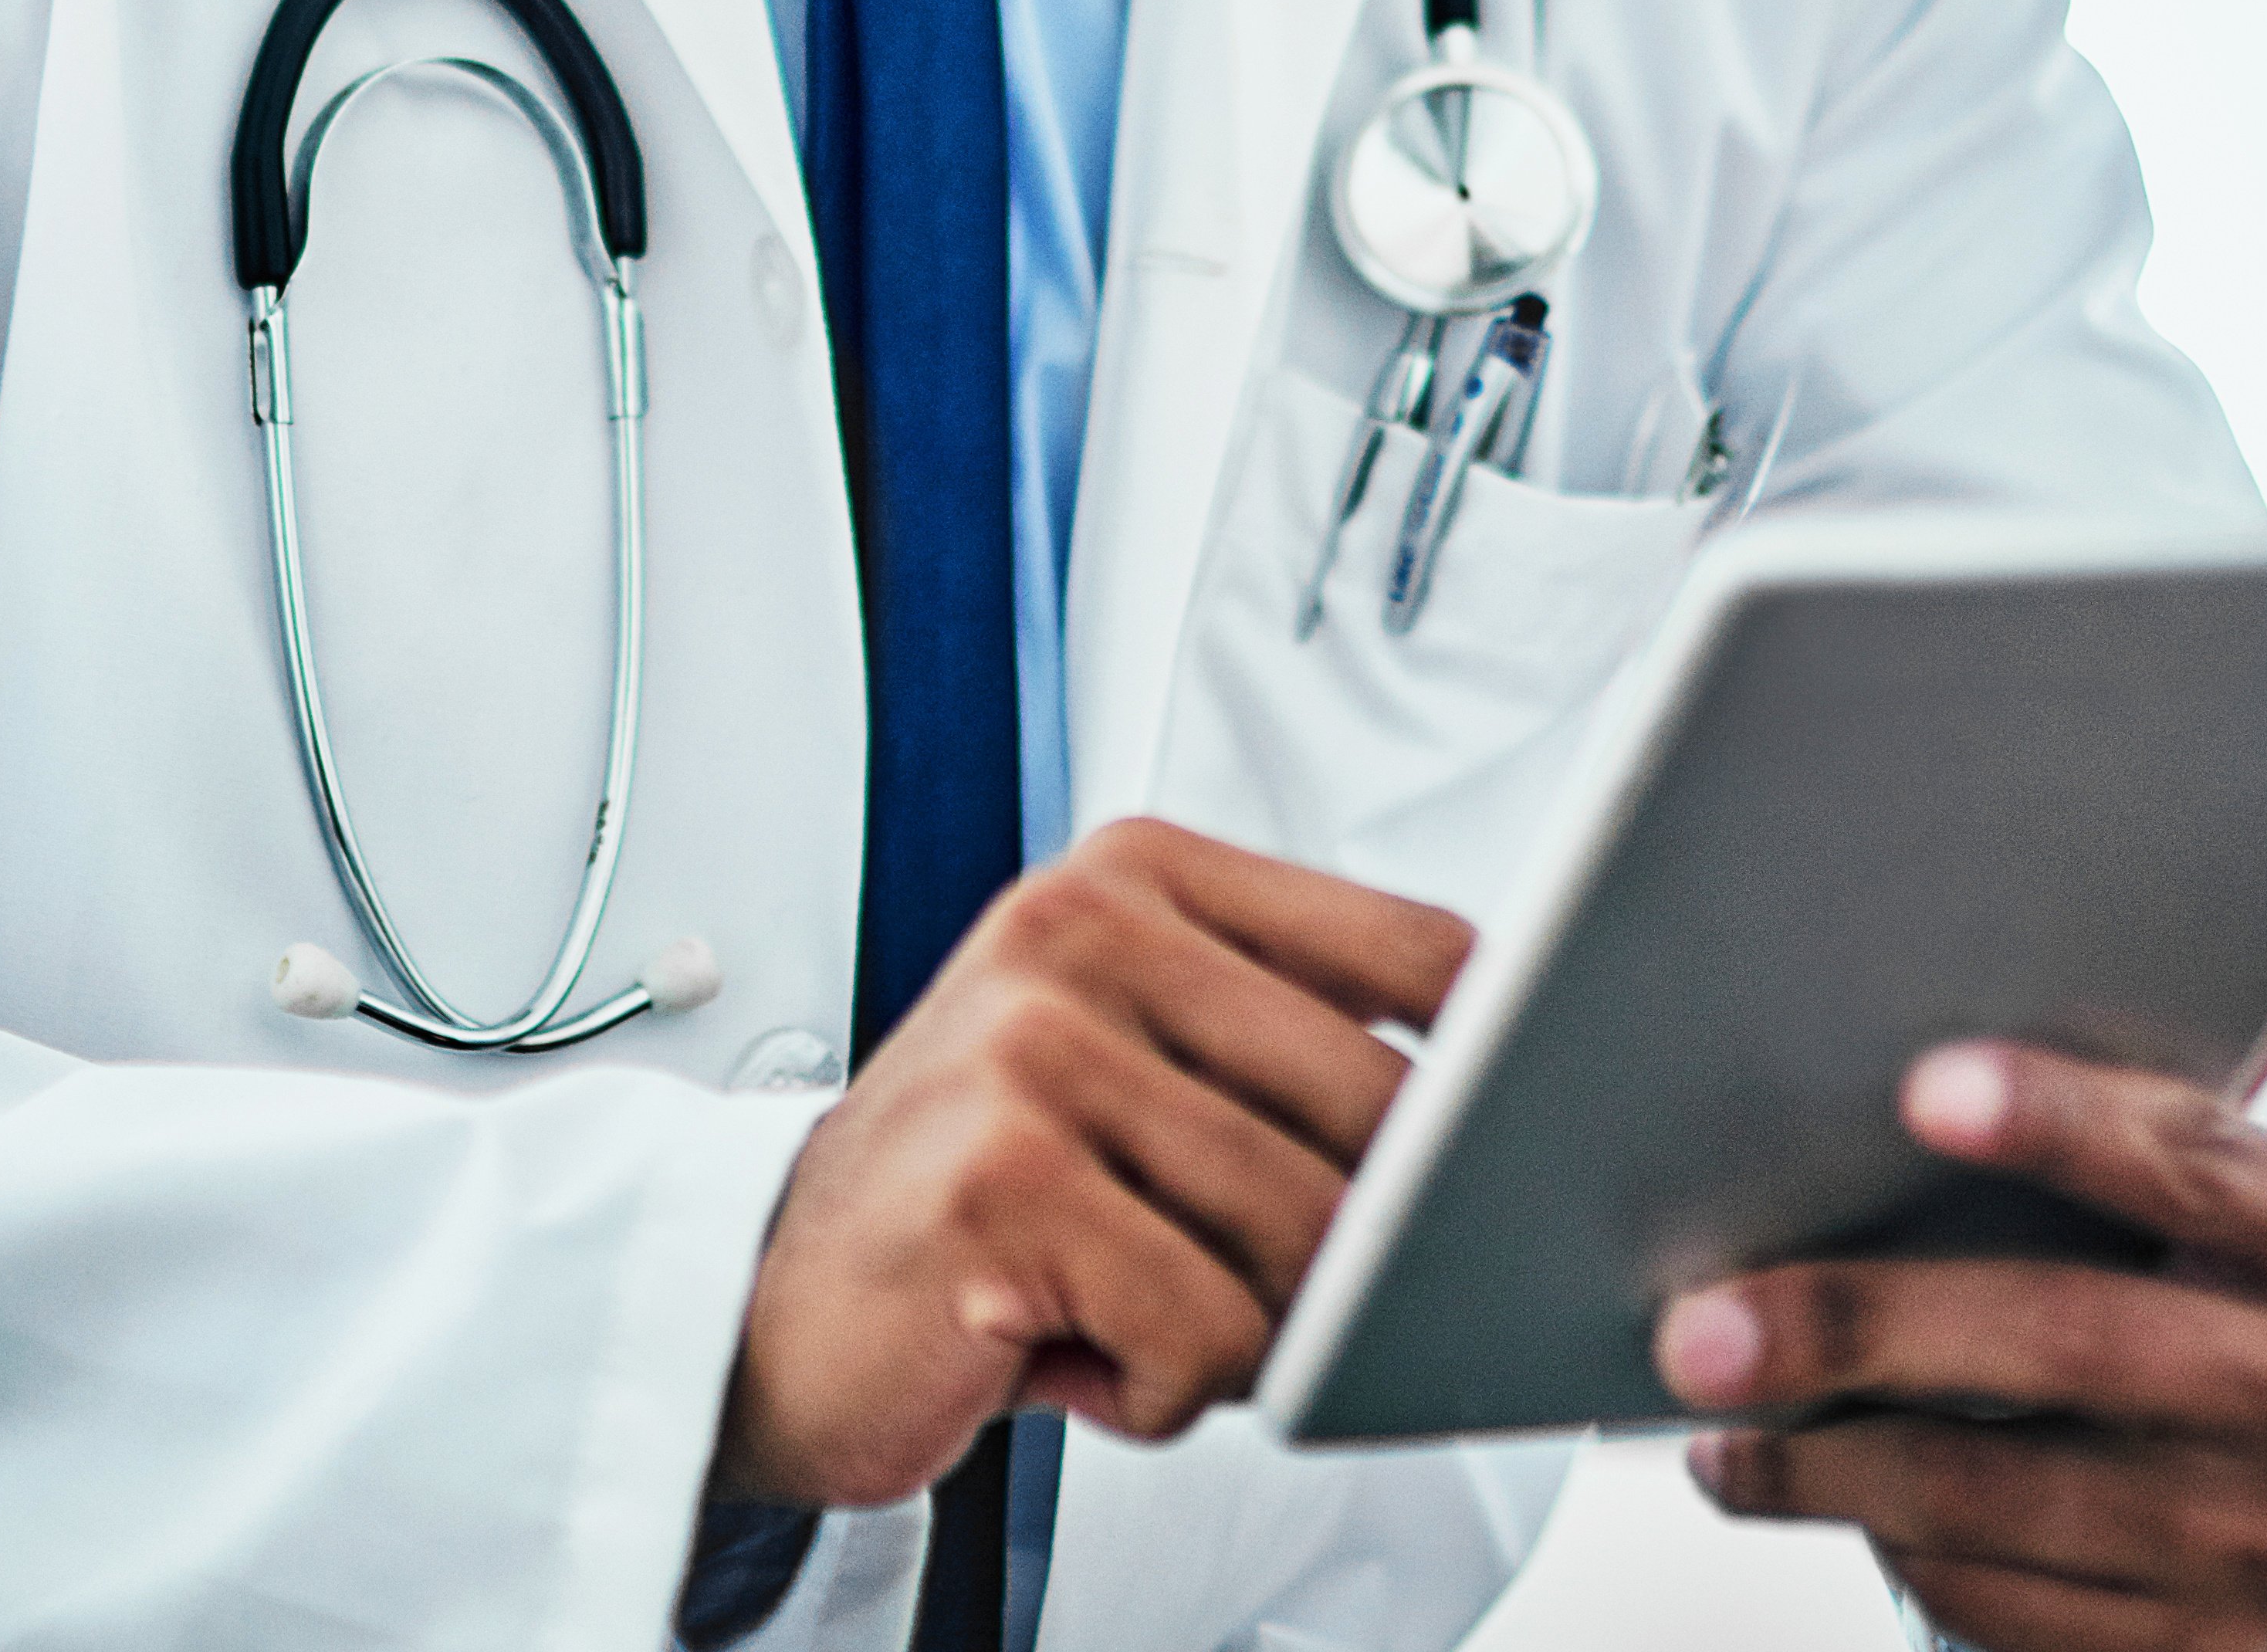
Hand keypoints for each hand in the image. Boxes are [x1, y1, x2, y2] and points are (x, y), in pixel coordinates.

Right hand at [712, 819, 1469, 1508]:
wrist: (765, 1298)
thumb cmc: (979, 1192)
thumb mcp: (1132, 1061)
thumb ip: (1288, 1046)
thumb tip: (1501, 1124)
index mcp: (1132, 875)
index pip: (1419, 954)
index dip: (1486, 1084)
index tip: (1476, 1156)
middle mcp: (1079, 933)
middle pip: (1385, 1116)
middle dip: (1346, 1252)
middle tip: (1231, 1276)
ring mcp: (1035, 1049)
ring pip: (1308, 1241)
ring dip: (1246, 1334)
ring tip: (1131, 1308)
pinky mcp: (1002, 1182)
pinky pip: (1209, 1337)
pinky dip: (1161, 1392)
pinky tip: (1068, 1350)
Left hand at [1656, 1042, 2266, 1651]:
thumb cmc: (2196, 1273)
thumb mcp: (2204, 1191)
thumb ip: (2099, 1132)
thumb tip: (1854, 1065)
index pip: (2193, 1161)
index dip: (2059, 1123)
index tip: (1921, 1090)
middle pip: (2076, 1341)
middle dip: (1867, 1326)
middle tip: (1702, 1329)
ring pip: (2011, 1496)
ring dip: (1830, 1462)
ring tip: (1714, 1424)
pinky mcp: (2208, 1651)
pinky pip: (2009, 1603)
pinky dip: (1885, 1546)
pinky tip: (1795, 1487)